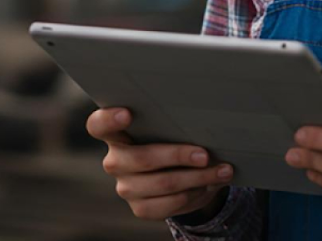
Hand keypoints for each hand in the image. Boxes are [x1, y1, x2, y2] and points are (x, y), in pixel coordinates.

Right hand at [86, 107, 234, 221]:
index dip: (109, 120)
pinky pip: (170, 203)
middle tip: (205, 154)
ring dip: (198, 177)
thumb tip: (203, 120)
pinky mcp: (140, 208)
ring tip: (223, 170)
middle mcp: (115, 161)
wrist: (179, 175)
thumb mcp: (171, 128)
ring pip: (163, 183)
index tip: (127, 113)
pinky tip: (210, 184)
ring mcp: (125, 187)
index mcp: (116, 134)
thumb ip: (174, 122)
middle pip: (142, 158)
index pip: (98, 126)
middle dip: (177, 155)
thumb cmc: (173, 139)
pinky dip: (195, 193)